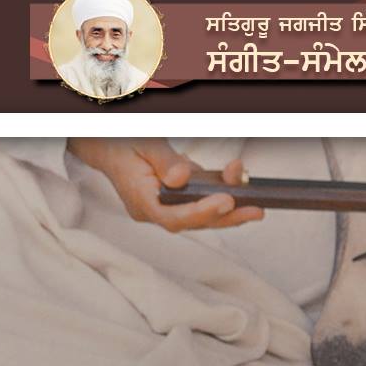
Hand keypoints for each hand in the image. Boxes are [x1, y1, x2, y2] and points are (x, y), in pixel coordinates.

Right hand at [67, 138, 263, 231]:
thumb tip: (182, 178)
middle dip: (226, 217)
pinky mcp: (178, 200)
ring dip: (230, 211)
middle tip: (255, 211)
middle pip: (193, 221)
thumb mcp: (143, 145)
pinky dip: (222, 197)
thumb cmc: (123, 144)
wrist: (109, 146)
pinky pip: (202, 203)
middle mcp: (155, 211)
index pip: (173, 216)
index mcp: (141, 201)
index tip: (225, 201)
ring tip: (256, 206)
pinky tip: (242, 190)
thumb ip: (164, 162)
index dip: (201, 212)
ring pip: (201, 215)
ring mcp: (167, 207)